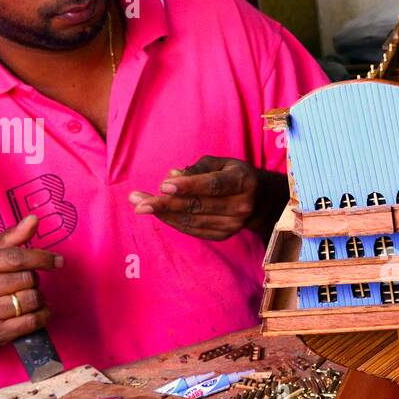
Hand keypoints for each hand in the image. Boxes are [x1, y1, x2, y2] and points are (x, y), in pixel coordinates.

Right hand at [0, 215, 62, 347]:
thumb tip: (33, 219)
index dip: (42, 258)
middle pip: (27, 280)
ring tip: (27, 296)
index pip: (16, 258)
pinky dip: (42, 314)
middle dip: (34, 279)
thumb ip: (12, 238)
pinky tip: (35, 311)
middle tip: (26, 282)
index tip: (58, 261)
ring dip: (38, 297)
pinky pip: (33, 321)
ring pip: (32, 300)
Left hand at [129, 157, 259, 241]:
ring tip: (139, 205)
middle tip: (137, 199)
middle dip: (165, 203)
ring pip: (193, 221)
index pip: (213, 185)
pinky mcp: (224, 235)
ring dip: (163, 214)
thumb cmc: (234, 176)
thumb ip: (198, 168)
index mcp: (243, 182)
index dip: (188, 186)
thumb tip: (173, 177)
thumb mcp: (222, 163)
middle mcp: (241, 206)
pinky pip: (194, 230)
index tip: (163, 186)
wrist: (261, 201)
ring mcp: (233, 224)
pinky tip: (158, 213)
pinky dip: (173, 222)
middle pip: (198, 206)